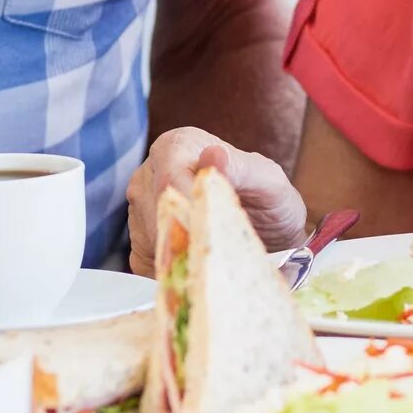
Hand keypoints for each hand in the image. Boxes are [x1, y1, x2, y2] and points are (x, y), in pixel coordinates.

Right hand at [125, 128, 305, 273]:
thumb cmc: (270, 200)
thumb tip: (213, 155)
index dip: (187, 209)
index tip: (212, 231)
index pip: (169, 180)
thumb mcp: (268, 181)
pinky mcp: (142, 236)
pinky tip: (199, 265)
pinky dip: (173, 268)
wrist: (271, 232)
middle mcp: (152, 170)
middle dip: (186, 236)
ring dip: (181, 254)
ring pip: (149, 237)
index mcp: (178, 145)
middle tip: (220, 252)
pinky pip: (147, 258)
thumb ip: (241, 168)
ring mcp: (142, 204)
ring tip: (215, 256)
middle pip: (154, 211)